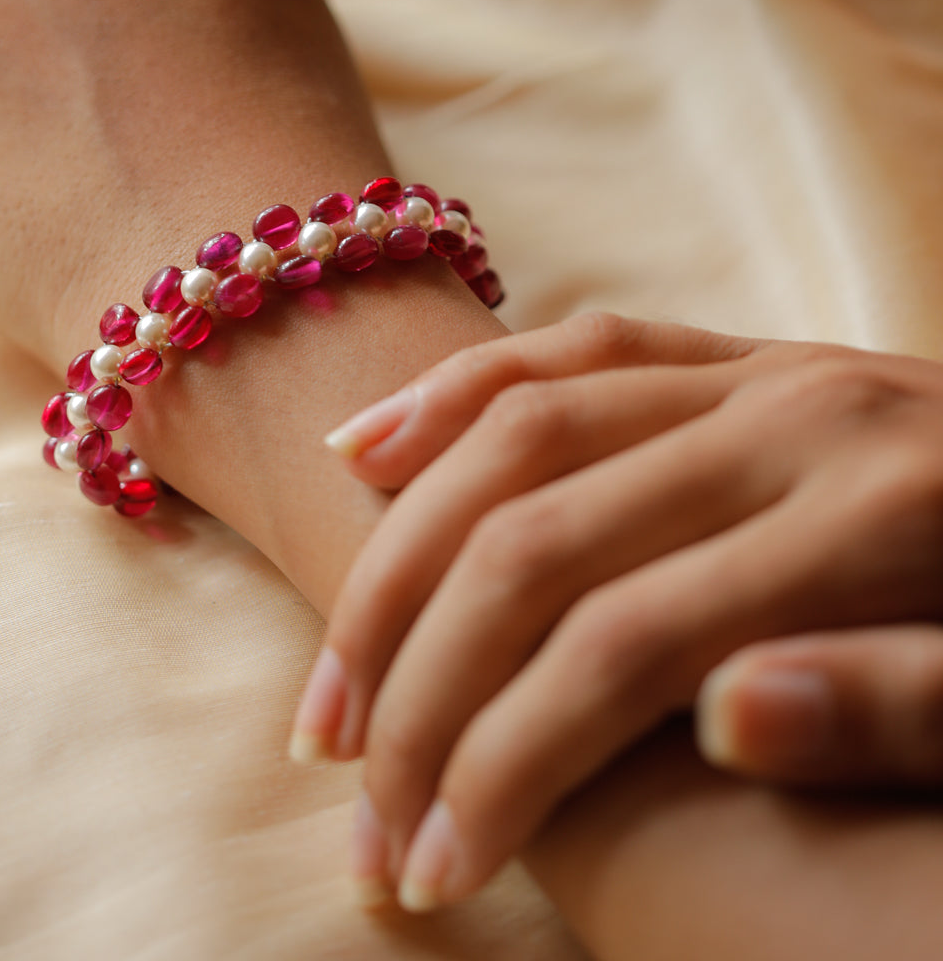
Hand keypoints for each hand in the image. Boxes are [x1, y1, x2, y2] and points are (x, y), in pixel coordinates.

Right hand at [290, 312, 942, 909]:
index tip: (428, 870)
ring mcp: (758, 369)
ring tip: (332, 666)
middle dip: (417, 671)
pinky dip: (456, 393)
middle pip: (536, 536)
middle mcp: (792, 417)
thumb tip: (728, 715)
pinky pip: (571, 347)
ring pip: (518, 431)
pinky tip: (368, 448)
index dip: (504, 763)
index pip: (623, 647)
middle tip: (342, 778)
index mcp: (879, 520)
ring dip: (397, 552)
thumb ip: (898, 703)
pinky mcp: (737, 353)